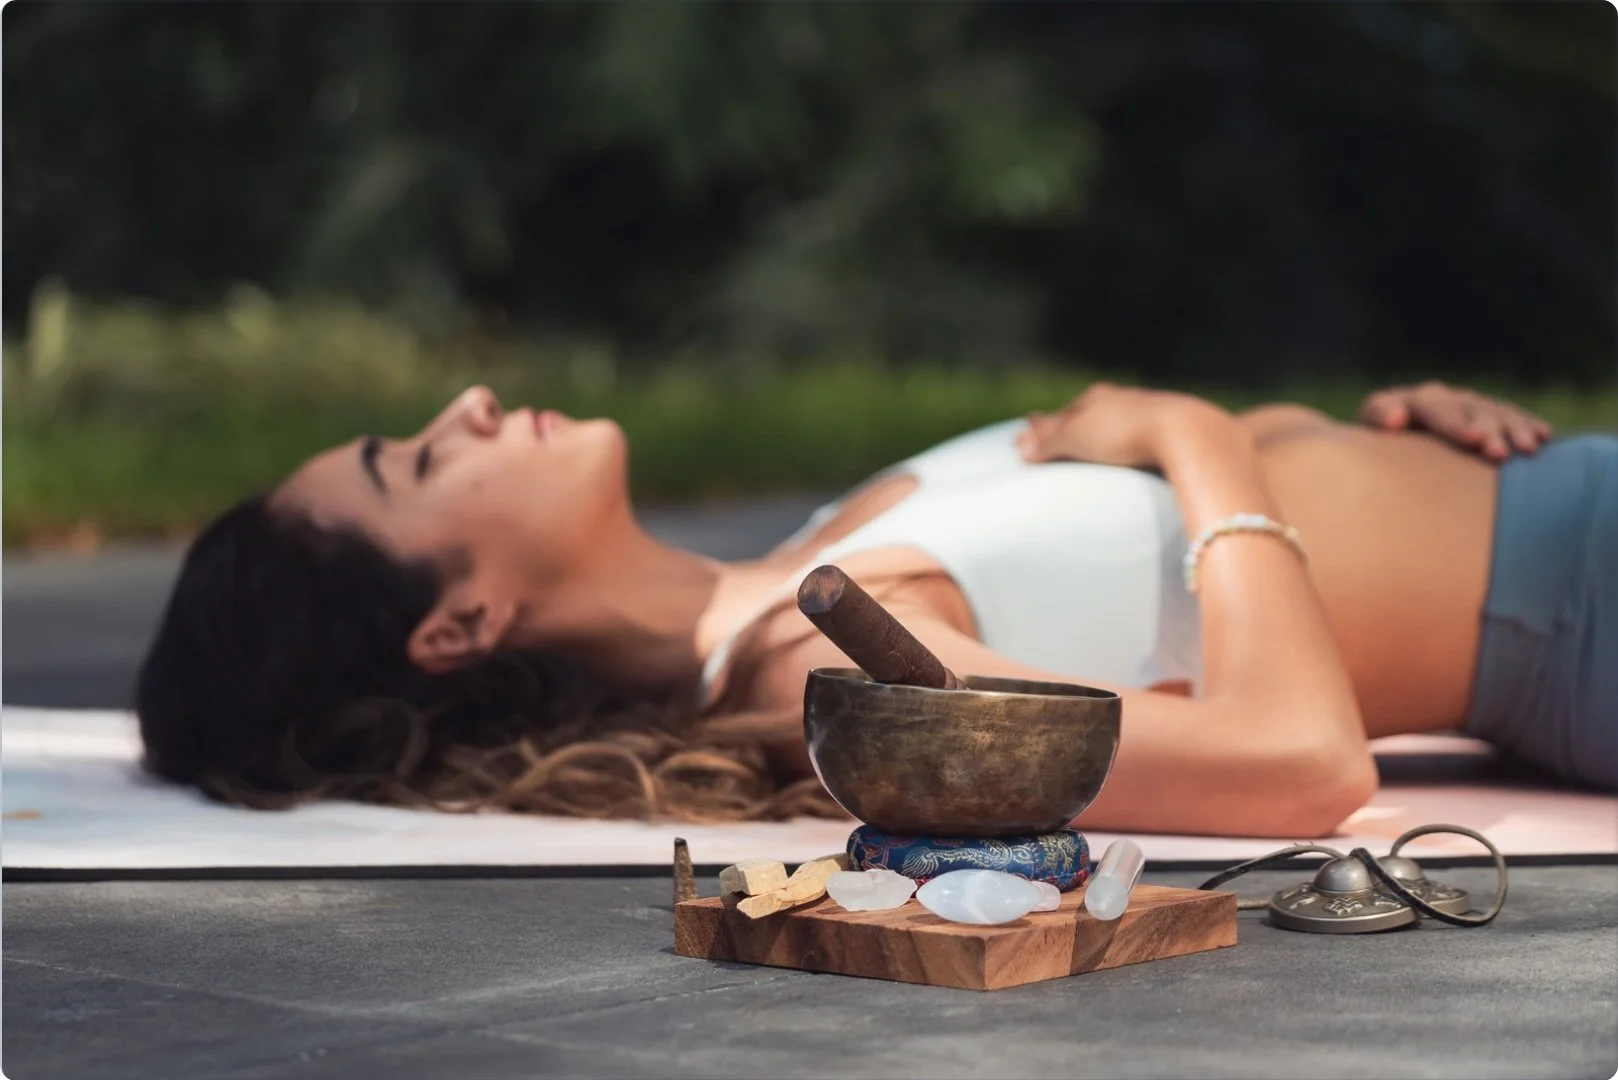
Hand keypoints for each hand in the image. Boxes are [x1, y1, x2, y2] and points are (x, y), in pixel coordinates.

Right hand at [1017, 383, 1219, 467]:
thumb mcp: (1078, 436)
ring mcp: (1152, 414)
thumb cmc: (1127, 432)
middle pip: (1092, 413)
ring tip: (1095, 444)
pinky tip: (1134, 455)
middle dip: (1074, 423)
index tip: (1031, 427)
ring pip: (1120, 423)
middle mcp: (1124, 401)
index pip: (1064, 413)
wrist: (1188, 432)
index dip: (1045, 424)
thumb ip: (1049, 440)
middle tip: (1059, 433)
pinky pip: (1145, 438)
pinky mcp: (1175, 433)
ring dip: (1105, 432)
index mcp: (1098, 398)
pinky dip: (1131, 444)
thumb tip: (1020, 446)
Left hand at [1358, 381, 1551, 460]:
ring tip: (1529, 449)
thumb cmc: (1374, 440)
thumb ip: (1378, 418)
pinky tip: (1544, 436)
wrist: (1386, 436)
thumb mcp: (1369, 426)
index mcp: (1414, 400)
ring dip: (1514, 430)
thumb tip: (1394, 419)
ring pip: (1497, 413)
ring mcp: (1469, 405)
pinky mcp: (1488, 415)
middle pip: (1472, 411)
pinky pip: (1513, 417)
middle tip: (1500, 453)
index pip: (1436, 410)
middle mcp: (1446, 398)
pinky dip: (1528, 426)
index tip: (1474, 439)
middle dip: (1489, 430)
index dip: (1456, 424)